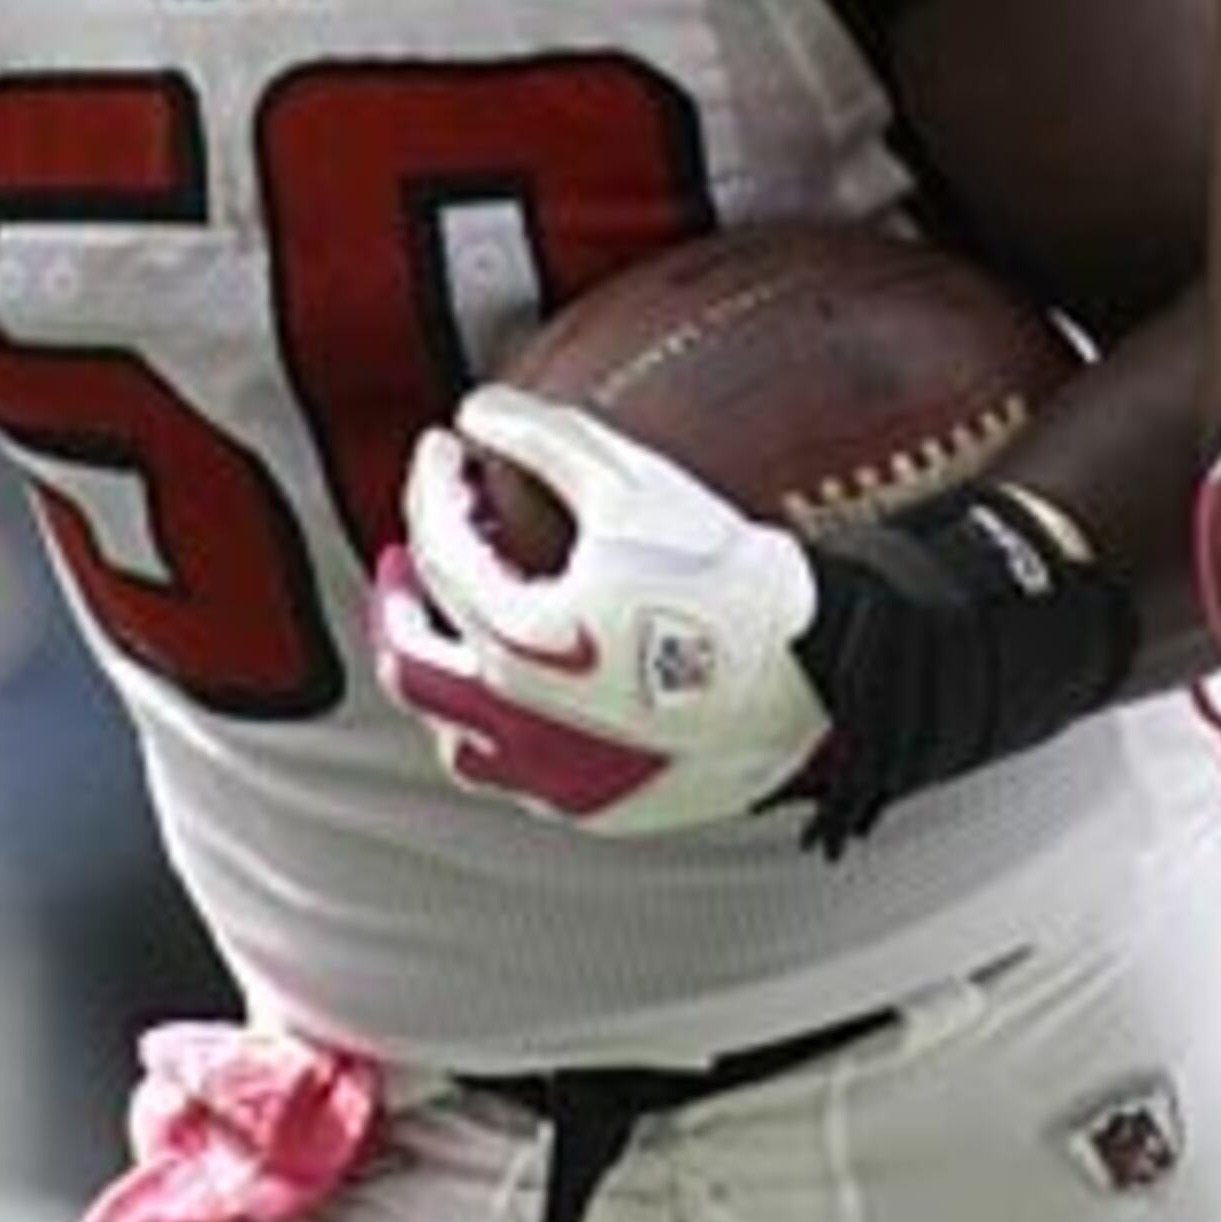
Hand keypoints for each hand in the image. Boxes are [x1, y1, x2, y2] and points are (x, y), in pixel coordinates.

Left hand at [369, 387, 829, 838]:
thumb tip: (477, 410)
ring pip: (453, 739)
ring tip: (458, 629)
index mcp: (518, 642)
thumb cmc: (731, 578)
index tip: (446, 450)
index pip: (440, 552)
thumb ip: (542, 438)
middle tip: (403, 555)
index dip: (432, 488)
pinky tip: (528, 688)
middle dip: (395, 599)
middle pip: (411, 662)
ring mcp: (558, 780)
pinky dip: (503, 728)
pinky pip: (522, 777)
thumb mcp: (633, 484)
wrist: (824, 674)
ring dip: (443, 676)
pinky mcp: (602, 810)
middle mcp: (520, 725)